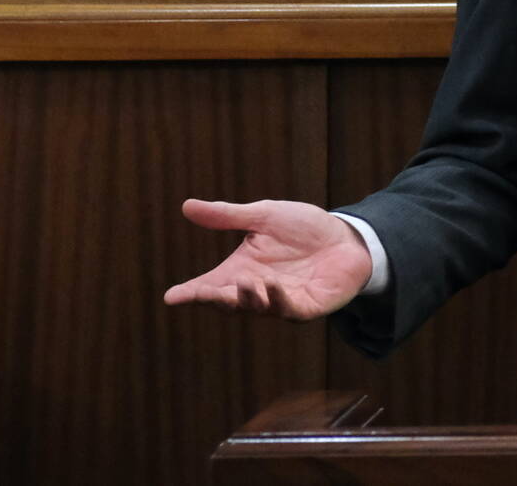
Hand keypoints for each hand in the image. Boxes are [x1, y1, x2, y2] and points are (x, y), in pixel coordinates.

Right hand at [162, 198, 373, 319]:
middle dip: (215, 299)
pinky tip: (273, 286)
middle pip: (228, 302)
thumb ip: (227, 216)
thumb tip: (186, 206)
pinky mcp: (307, 306)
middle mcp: (257, 290)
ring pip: (257, 308)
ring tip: (245, 283)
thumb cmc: (303, 228)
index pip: (210, 285)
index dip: (191, 293)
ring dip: (249, 298)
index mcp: (241, 270)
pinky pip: (289, 309)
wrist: (346, 236)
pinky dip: (279, 299)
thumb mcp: (263, 216)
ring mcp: (281, 301)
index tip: (170, 297)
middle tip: (202, 293)